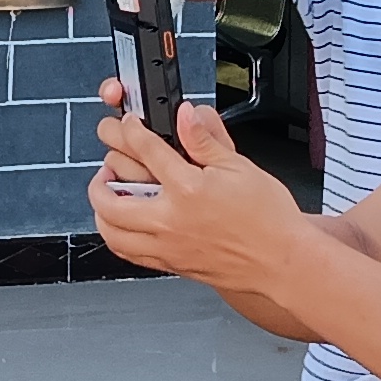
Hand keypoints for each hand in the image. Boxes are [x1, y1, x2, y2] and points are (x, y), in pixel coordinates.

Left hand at [89, 98, 310, 298]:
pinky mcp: (171, 265)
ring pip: (112, 232)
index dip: (132, 132)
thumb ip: (205, 140)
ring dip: (101, 211)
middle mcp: (170, 220)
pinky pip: (128, 253)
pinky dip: (117, 236)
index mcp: (187, 189)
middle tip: (105, 167)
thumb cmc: (268, 220)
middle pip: (110, 199)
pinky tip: (124, 225)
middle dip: (98, 179)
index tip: (130, 126)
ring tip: (108, 196)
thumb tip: (186, 115)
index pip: (145, 151)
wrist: (282, 262)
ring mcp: (167, 247)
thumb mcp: (240, 167)